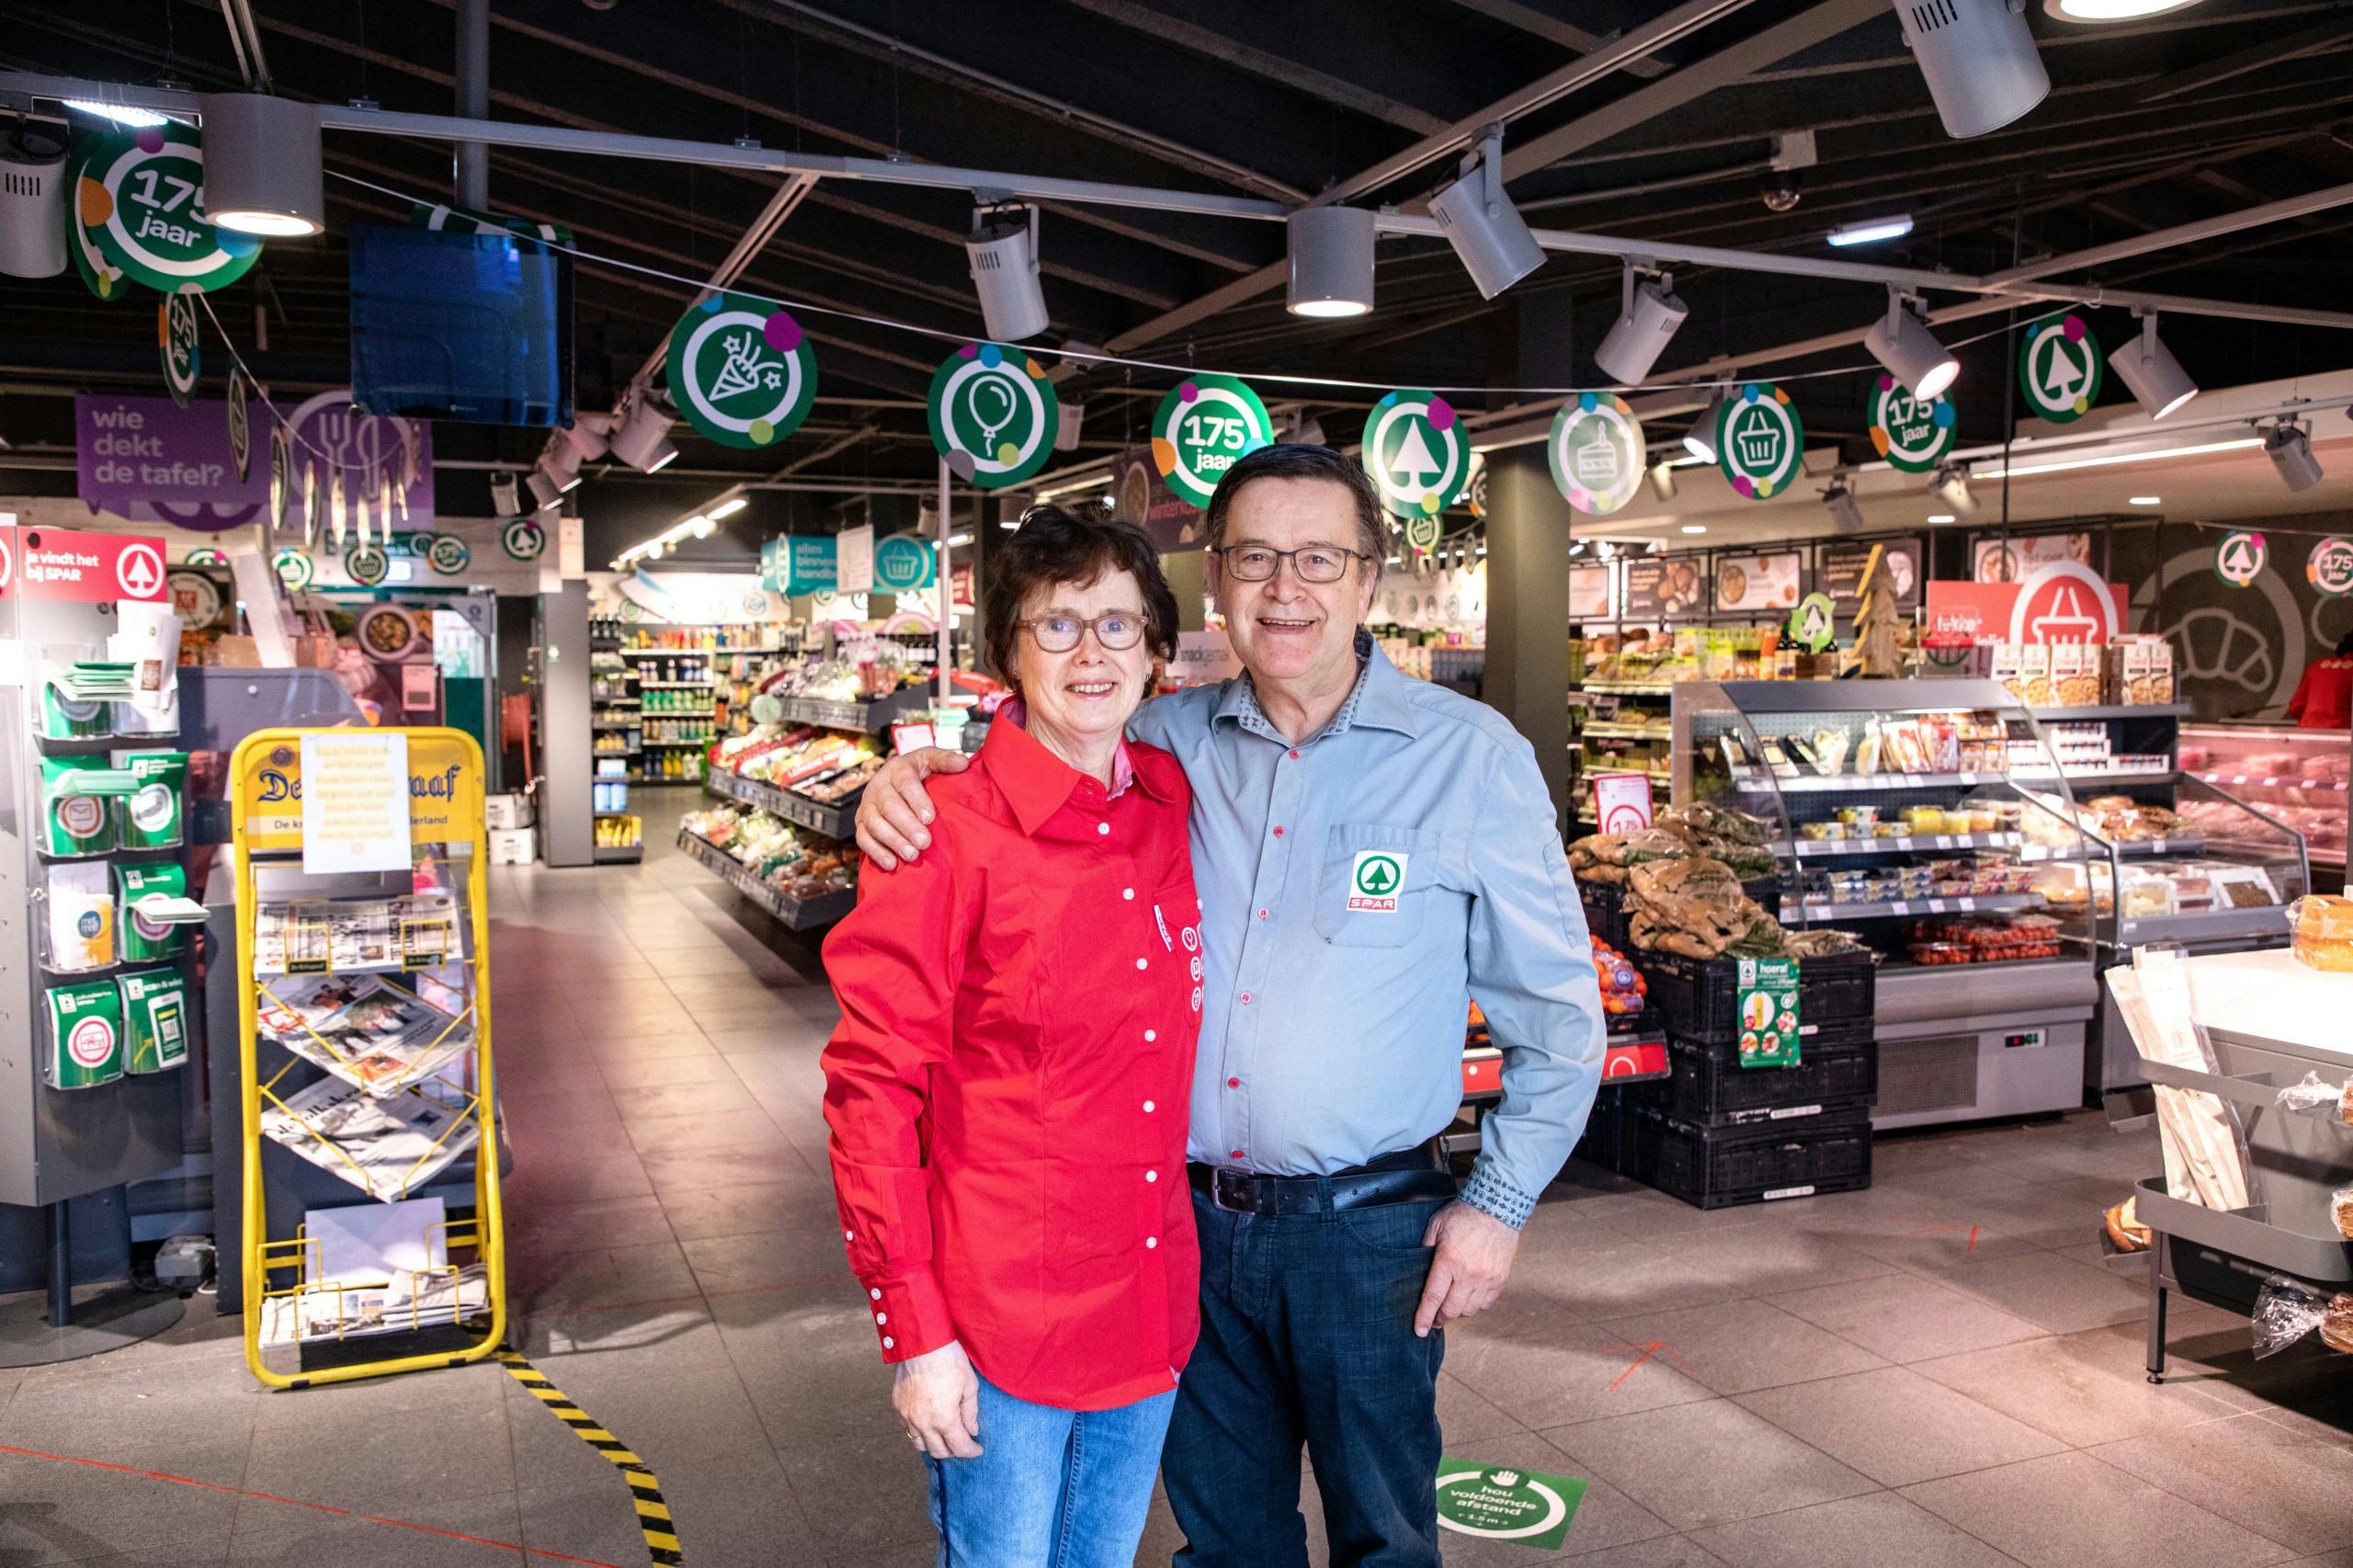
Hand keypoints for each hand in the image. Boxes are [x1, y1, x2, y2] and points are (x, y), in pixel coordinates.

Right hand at [854, 747, 970, 869]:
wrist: (894, 780)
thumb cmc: (917, 772)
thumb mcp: (930, 760)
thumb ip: (945, 760)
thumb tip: (962, 763)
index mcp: (897, 769)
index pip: (905, 782)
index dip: (917, 800)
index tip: (930, 817)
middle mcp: (878, 785)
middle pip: (888, 806)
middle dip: (907, 826)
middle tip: (924, 842)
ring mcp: (867, 804)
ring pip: (874, 823)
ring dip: (893, 841)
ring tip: (912, 855)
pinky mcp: (861, 822)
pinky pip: (863, 838)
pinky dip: (876, 852)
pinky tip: (892, 863)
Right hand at [893, 1339, 981, 1458]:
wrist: (922, 1341)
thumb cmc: (949, 1360)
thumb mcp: (969, 1386)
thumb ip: (970, 1412)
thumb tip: (972, 1430)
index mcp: (944, 1419)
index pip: (959, 1447)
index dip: (971, 1451)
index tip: (978, 1449)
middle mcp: (924, 1423)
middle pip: (939, 1451)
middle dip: (954, 1451)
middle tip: (963, 1442)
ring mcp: (908, 1416)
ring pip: (920, 1444)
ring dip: (934, 1445)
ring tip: (945, 1437)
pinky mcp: (898, 1407)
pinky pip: (908, 1429)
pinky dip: (920, 1432)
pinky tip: (929, 1423)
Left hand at [1413, 1201, 1520, 1337]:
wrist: (1498, 1206)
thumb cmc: (1464, 1213)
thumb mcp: (1435, 1225)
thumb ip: (1425, 1248)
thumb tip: (1418, 1266)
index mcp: (1449, 1261)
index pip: (1433, 1298)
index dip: (1424, 1317)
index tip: (1419, 1331)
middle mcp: (1468, 1274)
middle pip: (1451, 1310)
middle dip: (1439, 1318)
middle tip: (1433, 1319)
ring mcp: (1486, 1279)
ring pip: (1469, 1310)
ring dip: (1457, 1312)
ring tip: (1450, 1307)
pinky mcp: (1500, 1279)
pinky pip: (1485, 1303)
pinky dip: (1474, 1305)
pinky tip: (1468, 1298)